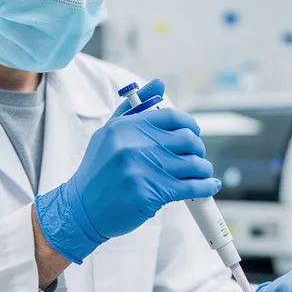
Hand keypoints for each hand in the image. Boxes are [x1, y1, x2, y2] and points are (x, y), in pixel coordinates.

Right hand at [35, 81, 219, 262]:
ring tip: (202, 173)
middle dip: (198, 148)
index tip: (194, 132)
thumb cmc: (98, 171)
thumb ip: (134, 107)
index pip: (171, 116)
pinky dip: (206, 187)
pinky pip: (191, 188)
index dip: (190, 124)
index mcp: (125, 127)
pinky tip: (210, 186)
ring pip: (193, 164)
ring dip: (204, 169)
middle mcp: (134, 145)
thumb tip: (160, 83)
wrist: (81, 209)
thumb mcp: (108, 134)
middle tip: (197, 156)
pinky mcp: (150, 194)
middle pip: (187, 140)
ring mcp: (142, 170)